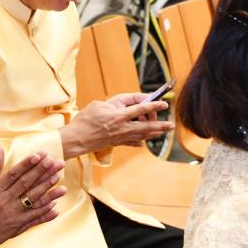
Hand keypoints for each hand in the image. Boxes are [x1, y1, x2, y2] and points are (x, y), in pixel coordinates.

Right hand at [0, 146, 66, 247]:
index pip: (14, 173)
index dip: (28, 164)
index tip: (40, 155)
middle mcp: (5, 201)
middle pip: (27, 183)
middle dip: (43, 171)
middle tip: (56, 162)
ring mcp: (13, 214)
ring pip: (33, 200)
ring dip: (48, 189)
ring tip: (59, 178)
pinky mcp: (17, 226)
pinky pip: (34, 218)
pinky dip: (45, 212)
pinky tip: (56, 204)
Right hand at [59, 92, 173, 158]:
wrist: (76, 139)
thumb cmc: (85, 120)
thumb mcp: (100, 104)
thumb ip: (116, 102)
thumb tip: (129, 104)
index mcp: (120, 116)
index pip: (141, 109)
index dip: (154, 106)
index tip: (164, 104)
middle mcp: (123, 128)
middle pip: (147, 127)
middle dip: (161, 126)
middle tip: (171, 125)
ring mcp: (121, 138)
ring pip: (142, 136)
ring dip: (153, 133)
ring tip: (162, 131)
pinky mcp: (116, 144)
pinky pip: (132, 143)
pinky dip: (139, 142)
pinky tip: (143, 142)